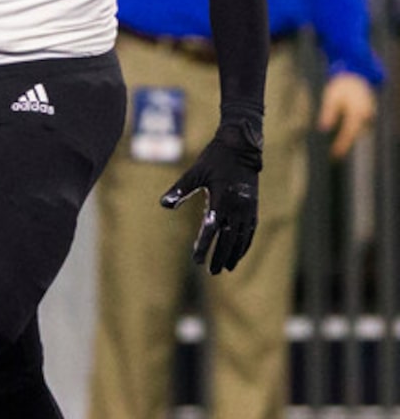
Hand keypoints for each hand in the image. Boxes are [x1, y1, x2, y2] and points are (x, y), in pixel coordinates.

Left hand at [160, 124, 260, 274]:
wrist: (241, 147)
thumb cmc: (214, 159)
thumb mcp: (195, 172)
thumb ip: (180, 190)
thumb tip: (164, 204)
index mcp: (221, 199)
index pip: (211, 229)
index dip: (204, 246)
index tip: (197, 260)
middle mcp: (237, 207)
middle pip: (228, 238)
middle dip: (219, 256)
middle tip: (210, 271)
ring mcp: (247, 208)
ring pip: (241, 237)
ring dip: (234, 254)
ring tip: (225, 267)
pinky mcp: (253, 207)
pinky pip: (250, 230)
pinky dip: (245, 243)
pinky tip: (239, 252)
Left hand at [319, 72, 377, 160]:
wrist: (355, 76)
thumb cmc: (341, 86)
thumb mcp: (331, 98)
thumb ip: (328, 113)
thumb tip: (323, 128)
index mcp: (357, 112)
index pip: (348, 133)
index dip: (341, 145)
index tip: (335, 155)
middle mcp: (366, 116)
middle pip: (355, 135)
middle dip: (345, 144)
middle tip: (334, 155)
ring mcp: (370, 115)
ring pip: (358, 131)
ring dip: (349, 138)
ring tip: (336, 149)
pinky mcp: (369, 114)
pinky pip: (360, 126)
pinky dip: (352, 131)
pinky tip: (343, 136)